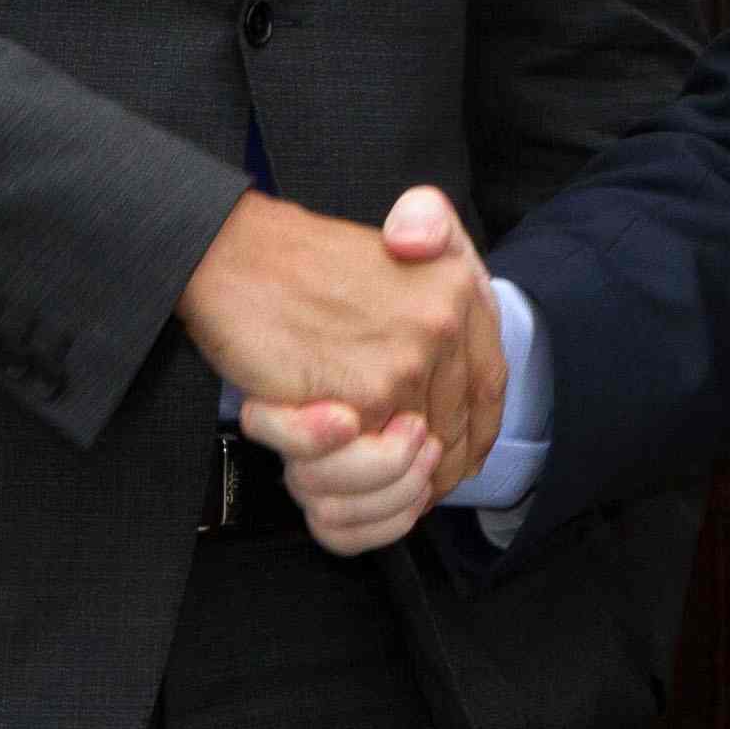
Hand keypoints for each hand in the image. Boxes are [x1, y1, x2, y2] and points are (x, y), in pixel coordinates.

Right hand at [183, 183, 498, 488]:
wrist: (238, 254)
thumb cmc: (306, 260)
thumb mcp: (399, 246)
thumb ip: (442, 289)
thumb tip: (461, 376)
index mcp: (458, 285)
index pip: (490, 382)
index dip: (477, 430)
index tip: (458, 453)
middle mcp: (444, 323)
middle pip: (458, 426)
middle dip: (432, 466)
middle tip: (410, 481)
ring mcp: (405, 361)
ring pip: (416, 454)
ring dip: (389, 478)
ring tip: (367, 473)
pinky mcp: (361, 394)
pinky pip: (372, 459)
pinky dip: (353, 470)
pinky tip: (340, 457)